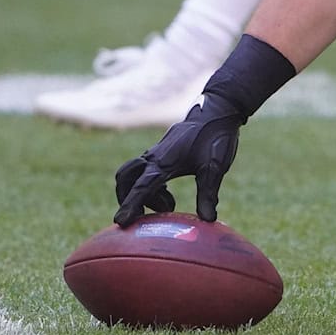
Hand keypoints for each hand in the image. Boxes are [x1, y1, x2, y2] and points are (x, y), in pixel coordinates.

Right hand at [113, 93, 243, 225]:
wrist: (216, 112)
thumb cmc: (215, 138)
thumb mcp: (215, 168)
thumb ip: (208, 193)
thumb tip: (208, 220)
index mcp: (164, 162)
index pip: (141, 187)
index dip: (130, 205)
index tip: (120, 222)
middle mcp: (154, 158)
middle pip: (124, 179)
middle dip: (127, 200)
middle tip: (144, 218)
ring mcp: (155, 155)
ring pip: (131, 176)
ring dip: (141, 195)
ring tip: (169, 206)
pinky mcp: (159, 155)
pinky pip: (142, 173)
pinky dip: (148, 189)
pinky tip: (168, 197)